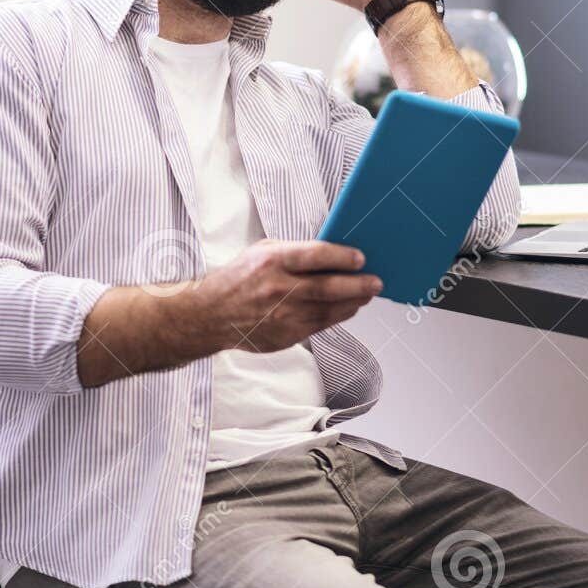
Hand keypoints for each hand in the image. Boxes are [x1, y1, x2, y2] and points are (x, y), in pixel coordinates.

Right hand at [186, 239, 381, 352]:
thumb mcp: (261, 252)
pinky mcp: (286, 336)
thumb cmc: (238, 279)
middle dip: (358, 285)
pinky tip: (348, 308)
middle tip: (376, 282)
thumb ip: (294, 252)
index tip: (360, 258)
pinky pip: (321, 325)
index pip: (315, 256)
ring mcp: (282, 316)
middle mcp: (278, 289)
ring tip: (366, 294)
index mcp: (272, 262)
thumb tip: (332, 254)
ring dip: (353, 302)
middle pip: (328, 287)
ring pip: (329, 310)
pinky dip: (338, 316)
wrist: (211, 315)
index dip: (342, 257)